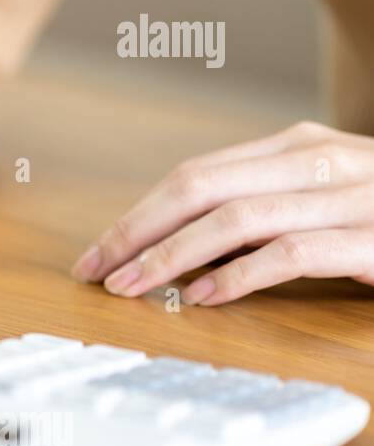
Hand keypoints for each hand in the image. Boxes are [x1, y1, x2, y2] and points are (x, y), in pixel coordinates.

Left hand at [71, 121, 373, 305]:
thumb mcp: (321, 197)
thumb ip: (259, 207)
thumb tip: (177, 245)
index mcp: (295, 147)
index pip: (194, 175)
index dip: (138, 215)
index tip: (97, 252)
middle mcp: (318, 160)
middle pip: (200, 189)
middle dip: (137, 232)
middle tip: (96, 271)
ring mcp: (350, 196)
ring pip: (237, 218)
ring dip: (173, 256)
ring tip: (133, 288)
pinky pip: (292, 253)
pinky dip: (239, 276)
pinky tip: (204, 298)